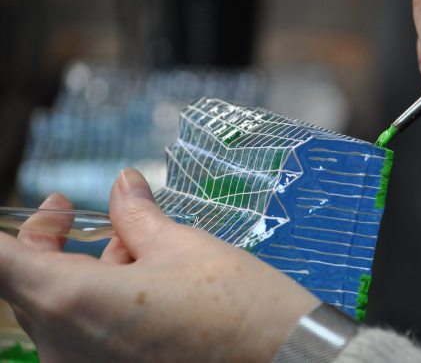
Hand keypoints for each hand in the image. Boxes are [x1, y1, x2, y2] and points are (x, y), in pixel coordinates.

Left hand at [0, 169, 319, 361]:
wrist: (282, 360)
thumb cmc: (235, 304)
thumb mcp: (181, 245)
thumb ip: (136, 214)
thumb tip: (122, 185)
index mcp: (73, 302)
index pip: (1, 261)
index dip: (13, 232)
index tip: (46, 209)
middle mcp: (64, 349)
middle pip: (29, 285)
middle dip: (54, 243)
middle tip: (86, 215)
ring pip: (60, 310)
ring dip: (85, 272)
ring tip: (140, 251)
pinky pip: (83, 336)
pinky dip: (100, 303)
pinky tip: (146, 286)